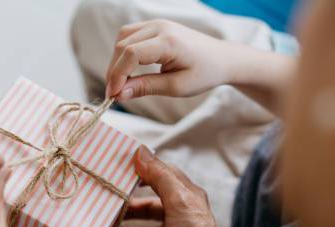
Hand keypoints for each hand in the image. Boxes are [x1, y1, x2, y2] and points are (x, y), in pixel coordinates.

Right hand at [99, 146, 222, 226]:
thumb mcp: (180, 202)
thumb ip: (160, 176)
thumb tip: (140, 151)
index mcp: (184, 197)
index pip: (160, 177)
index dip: (140, 172)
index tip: (116, 171)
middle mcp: (177, 216)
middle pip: (145, 207)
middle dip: (123, 208)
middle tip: (101, 207)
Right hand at [106, 19, 240, 99]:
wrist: (221, 59)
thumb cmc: (204, 73)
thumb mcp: (176, 87)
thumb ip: (146, 87)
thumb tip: (120, 94)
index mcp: (169, 41)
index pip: (131, 54)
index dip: (118, 75)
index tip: (113, 96)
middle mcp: (160, 27)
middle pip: (123, 46)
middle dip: (114, 71)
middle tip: (114, 95)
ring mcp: (157, 23)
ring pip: (123, 39)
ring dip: (117, 61)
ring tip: (120, 83)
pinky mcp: (154, 26)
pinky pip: (130, 36)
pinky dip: (123, 53)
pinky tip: (127, 70)